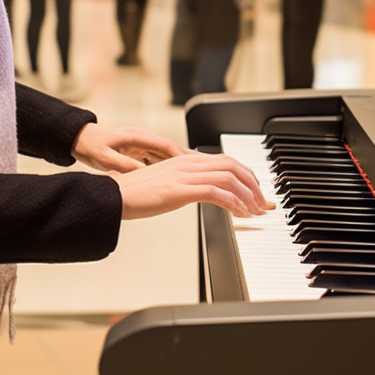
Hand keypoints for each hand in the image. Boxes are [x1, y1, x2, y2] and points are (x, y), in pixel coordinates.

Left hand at [72, 123, 190, 172]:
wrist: (79, 138)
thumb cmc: (90, 145)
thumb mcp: (105, 158)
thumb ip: (123, 165)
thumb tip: (141, 173)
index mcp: (138, 137)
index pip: (167, 147)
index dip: (183, 157)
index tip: (196, 167)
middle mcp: (144, 139)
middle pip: (173, 151)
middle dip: (190, 161)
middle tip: (207, 172)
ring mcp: (142, 145)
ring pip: (168, 157)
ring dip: (182, 166)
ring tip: (198, 178)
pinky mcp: (139, 151)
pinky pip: (159, 160)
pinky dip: (169, 169)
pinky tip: (176, 179)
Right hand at [110, 153, 272, 218]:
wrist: (112, 196)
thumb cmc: (135, 194)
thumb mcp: (165, 184)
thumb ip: (185, 183)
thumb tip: (204, 192)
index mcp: (184, 159)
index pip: (225, 160)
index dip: (245, 174)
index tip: (256, 190)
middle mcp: (187, 162)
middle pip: (232, 165)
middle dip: (253, 184)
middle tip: (261, 202)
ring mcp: (183, 175)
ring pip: (228, 177)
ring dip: (247, 195)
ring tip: (254, 211)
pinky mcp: (179, 190)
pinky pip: (216, 193)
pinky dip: (233, 203)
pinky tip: (239, 214)